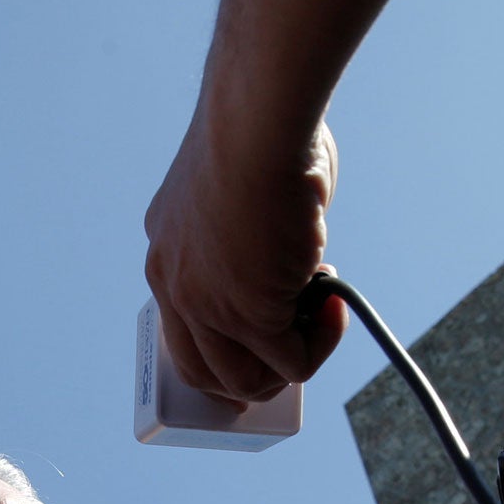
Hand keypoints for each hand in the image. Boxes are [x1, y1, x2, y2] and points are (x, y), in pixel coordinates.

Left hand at [143, 114, 346, 406]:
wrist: (261, 123)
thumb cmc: (264, 133)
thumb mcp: (242, 188)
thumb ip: (256, 233)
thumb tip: (295, 254)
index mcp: (167, 252)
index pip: (182, 329)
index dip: (224, 345)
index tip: (265, 329)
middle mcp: (174, 285)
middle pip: (204, 372)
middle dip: (253, 375)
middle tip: (296, 346)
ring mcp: (207, 307)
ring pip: (245, 380)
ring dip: (290, 363)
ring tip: (322, 318)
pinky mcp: (248, 317)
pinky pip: (290, 362)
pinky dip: (320, 345)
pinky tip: (336, 306)